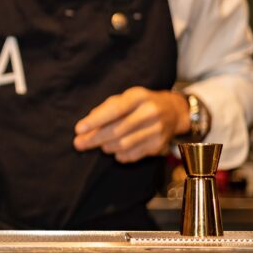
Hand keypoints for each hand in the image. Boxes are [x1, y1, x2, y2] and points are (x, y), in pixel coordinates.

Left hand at [74, 87, 189, 163]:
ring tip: (100, 145)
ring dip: (106, 147)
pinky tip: (115, 151)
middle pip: (117, 130)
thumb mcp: (125, 98)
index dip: (95, 121)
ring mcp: (157, 130)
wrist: (173, 111)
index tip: (78, 129)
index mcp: (138, 97)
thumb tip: (86, 127)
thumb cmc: (140, 104)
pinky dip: (120, 155)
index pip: (114, 110)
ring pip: (124, 144)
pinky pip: (133, 154)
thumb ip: (105, 110)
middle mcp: (150, 113)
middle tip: (79, 144)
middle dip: (94, 138)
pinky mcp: (159, 145)